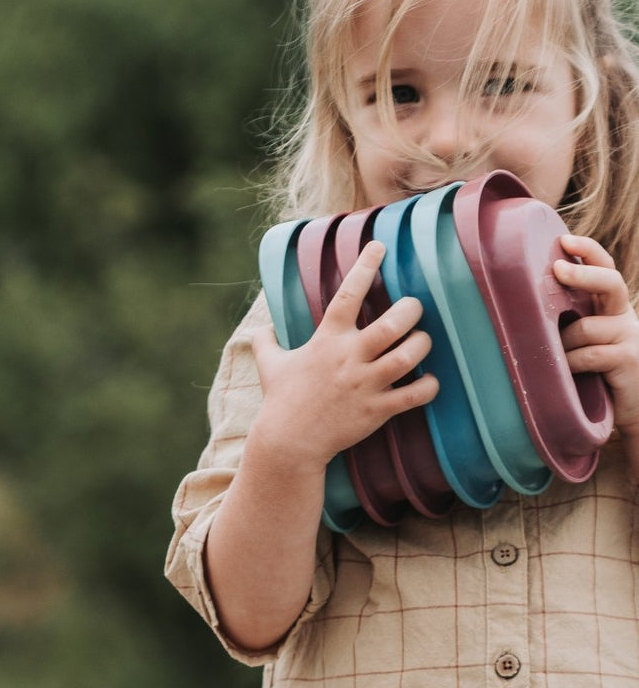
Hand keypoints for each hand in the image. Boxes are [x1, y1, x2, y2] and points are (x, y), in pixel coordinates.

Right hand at [252, 240, 437, 468]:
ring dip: (422, 344)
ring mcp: (365, 384)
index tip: (379, 245)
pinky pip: (414, 395)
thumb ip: (264, 343)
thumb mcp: (269, 366)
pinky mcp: (377, 411)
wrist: (289, 442)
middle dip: (411, 310)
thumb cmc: (281, 401)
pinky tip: (430, 381)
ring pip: (408, 356)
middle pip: (392, 324)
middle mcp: (349, 358)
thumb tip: (258, 330)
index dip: (365, 267)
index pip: (348, 294)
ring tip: (422, 340)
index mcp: (327, 340)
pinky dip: (429, 386)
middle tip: (414, 308)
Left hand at [553, 234, 638, 434]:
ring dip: (563, 344)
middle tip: (556, 269)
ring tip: (558, 360)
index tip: (565, 240)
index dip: (589, 252)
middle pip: (609, 283)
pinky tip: (566, 374)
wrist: (632, 411)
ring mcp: (630, 338)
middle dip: (582, 274)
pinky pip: (588, 355)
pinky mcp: (629, 360)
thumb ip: (569, 323)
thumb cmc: (597, 376)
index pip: (606, 269)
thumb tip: (524, 304)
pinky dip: (570, 364)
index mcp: (612, 308)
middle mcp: (625, 317)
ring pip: (585, 328)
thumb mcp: (584, 343)